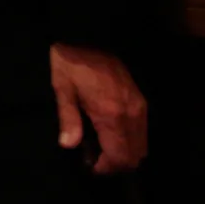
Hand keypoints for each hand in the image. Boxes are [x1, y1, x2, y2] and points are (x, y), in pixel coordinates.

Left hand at [49, 43, 147, 174]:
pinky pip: (142, 131)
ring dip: (124, 153)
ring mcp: (140, 107)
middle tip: (95, 160)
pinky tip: (110, 134)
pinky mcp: (140, 101)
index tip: (90, 167)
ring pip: (142, 145)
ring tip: (101, 148)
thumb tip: (68, 145)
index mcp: (112, 114)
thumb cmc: (71, 63)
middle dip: (116, 165)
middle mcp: (132, 114)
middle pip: (135, 156)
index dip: (106, 168)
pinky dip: (129, 140)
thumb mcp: (62, 89)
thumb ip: (68, 119)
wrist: (90, 35)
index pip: (120, 157)